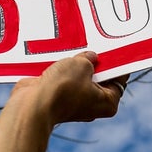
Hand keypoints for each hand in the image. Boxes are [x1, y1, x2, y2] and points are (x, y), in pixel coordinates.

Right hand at [11, 51, 128, 125]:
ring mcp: (74, 103)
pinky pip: (64, 81)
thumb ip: (88, 58)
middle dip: (94, 62)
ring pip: (79, 78)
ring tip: (74, 51)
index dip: (117, 62)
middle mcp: (93, 105)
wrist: (32, 104)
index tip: (114, 48)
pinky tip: (59, 59)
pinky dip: (62, 71)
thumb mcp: (82, 64)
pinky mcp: (58, 99)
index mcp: (108, 102)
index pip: (119, 79)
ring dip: (76, 66)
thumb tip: (89, 57)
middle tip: (92, 46)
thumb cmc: (62, 88)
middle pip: (99, 78)